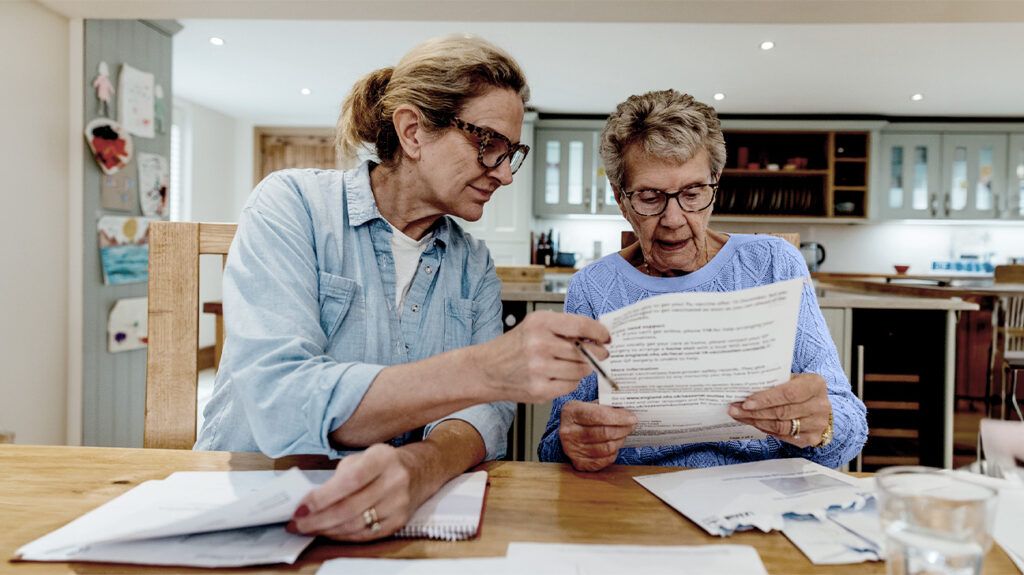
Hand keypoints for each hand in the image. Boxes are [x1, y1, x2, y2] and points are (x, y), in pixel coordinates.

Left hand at [288, 444, 422, 541]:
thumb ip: (340, 476)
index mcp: (382, 459)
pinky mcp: (399, 522)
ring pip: (356, 525)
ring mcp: (399, 504)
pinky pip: (365, 534)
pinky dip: (343, 535)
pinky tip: (328, 531)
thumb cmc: (383, 463)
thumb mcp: (364, 456)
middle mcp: (394, 482)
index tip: (300, 508)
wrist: (420, 471)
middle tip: (296, 524)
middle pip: (350, 508)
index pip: (349, 481)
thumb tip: (310, 500)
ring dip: (326, 530)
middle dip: (317, 519)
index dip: (322, 497)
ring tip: (307, 528)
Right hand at [474, 311, 610, 403]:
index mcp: (540, 322)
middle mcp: (539, 344)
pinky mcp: (539, 390)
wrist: (486, 370)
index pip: (581, 326)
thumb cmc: (513, 347)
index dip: (599, 332)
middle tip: (600, 354)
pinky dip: (571, 382)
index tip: (606, 337)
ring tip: (572, 365)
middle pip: (584, 351)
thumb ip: (564, 328)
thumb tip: (596, 335)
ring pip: (580, 370)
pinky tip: (560, 376)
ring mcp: (539, 369)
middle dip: (596, 354)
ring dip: (582, 369)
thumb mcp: (535, 326)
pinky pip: (570, 386)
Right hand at [559, 400, 636, 471]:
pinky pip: (604, 461)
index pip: (599, 415)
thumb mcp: (590, 405)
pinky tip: (614, 445)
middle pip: (604, 433)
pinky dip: (613, 453)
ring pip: (606, 448)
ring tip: (623, 435)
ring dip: (619, 441)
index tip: (632, 418)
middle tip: (631, 425)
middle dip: (623, 429)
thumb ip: (606, 407)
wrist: (568, 431)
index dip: (619, 418)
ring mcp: (572, 449)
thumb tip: (628, 412)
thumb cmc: (583, 416)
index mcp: (571, 412)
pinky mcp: (578, 463)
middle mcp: (568, 431)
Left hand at [727, 373, 832, 448]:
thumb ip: (774, 383)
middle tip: (735, 409)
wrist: (818, 406)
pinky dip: (766, 430)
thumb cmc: (800, 389)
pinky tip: (754, 423)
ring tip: (739, 416)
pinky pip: (783, 437)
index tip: (746, 402)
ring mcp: (817, 424)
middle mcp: (820, 405)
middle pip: (782, 412)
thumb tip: (743, 389)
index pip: (788, 394)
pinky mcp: (812, 438)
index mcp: (815, 385)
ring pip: (781, 427)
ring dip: (757, 422)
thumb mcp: (792, 380)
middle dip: (755, 412)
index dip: (766, 399)